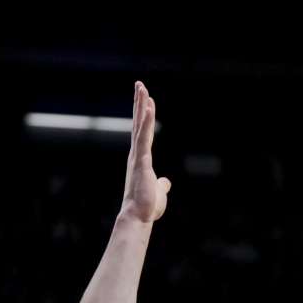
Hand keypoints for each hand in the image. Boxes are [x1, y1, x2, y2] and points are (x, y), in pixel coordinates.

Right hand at [120, 82, 170, 222]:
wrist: (138, 217)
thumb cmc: (147, 206)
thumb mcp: (158, 191)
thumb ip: (161, 184)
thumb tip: (165, 182)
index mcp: (141, 159)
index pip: (142, 132)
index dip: (143, 115)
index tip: (144, 99)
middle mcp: (137, 154)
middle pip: (138, 123)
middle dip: (139, 103)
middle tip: (139, 85)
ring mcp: (138, 156)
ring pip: (140, 126)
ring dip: (142, 106)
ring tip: (142, 89)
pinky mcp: (142, 161)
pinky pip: (144, 137)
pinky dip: (145, 122)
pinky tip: (148, 108)